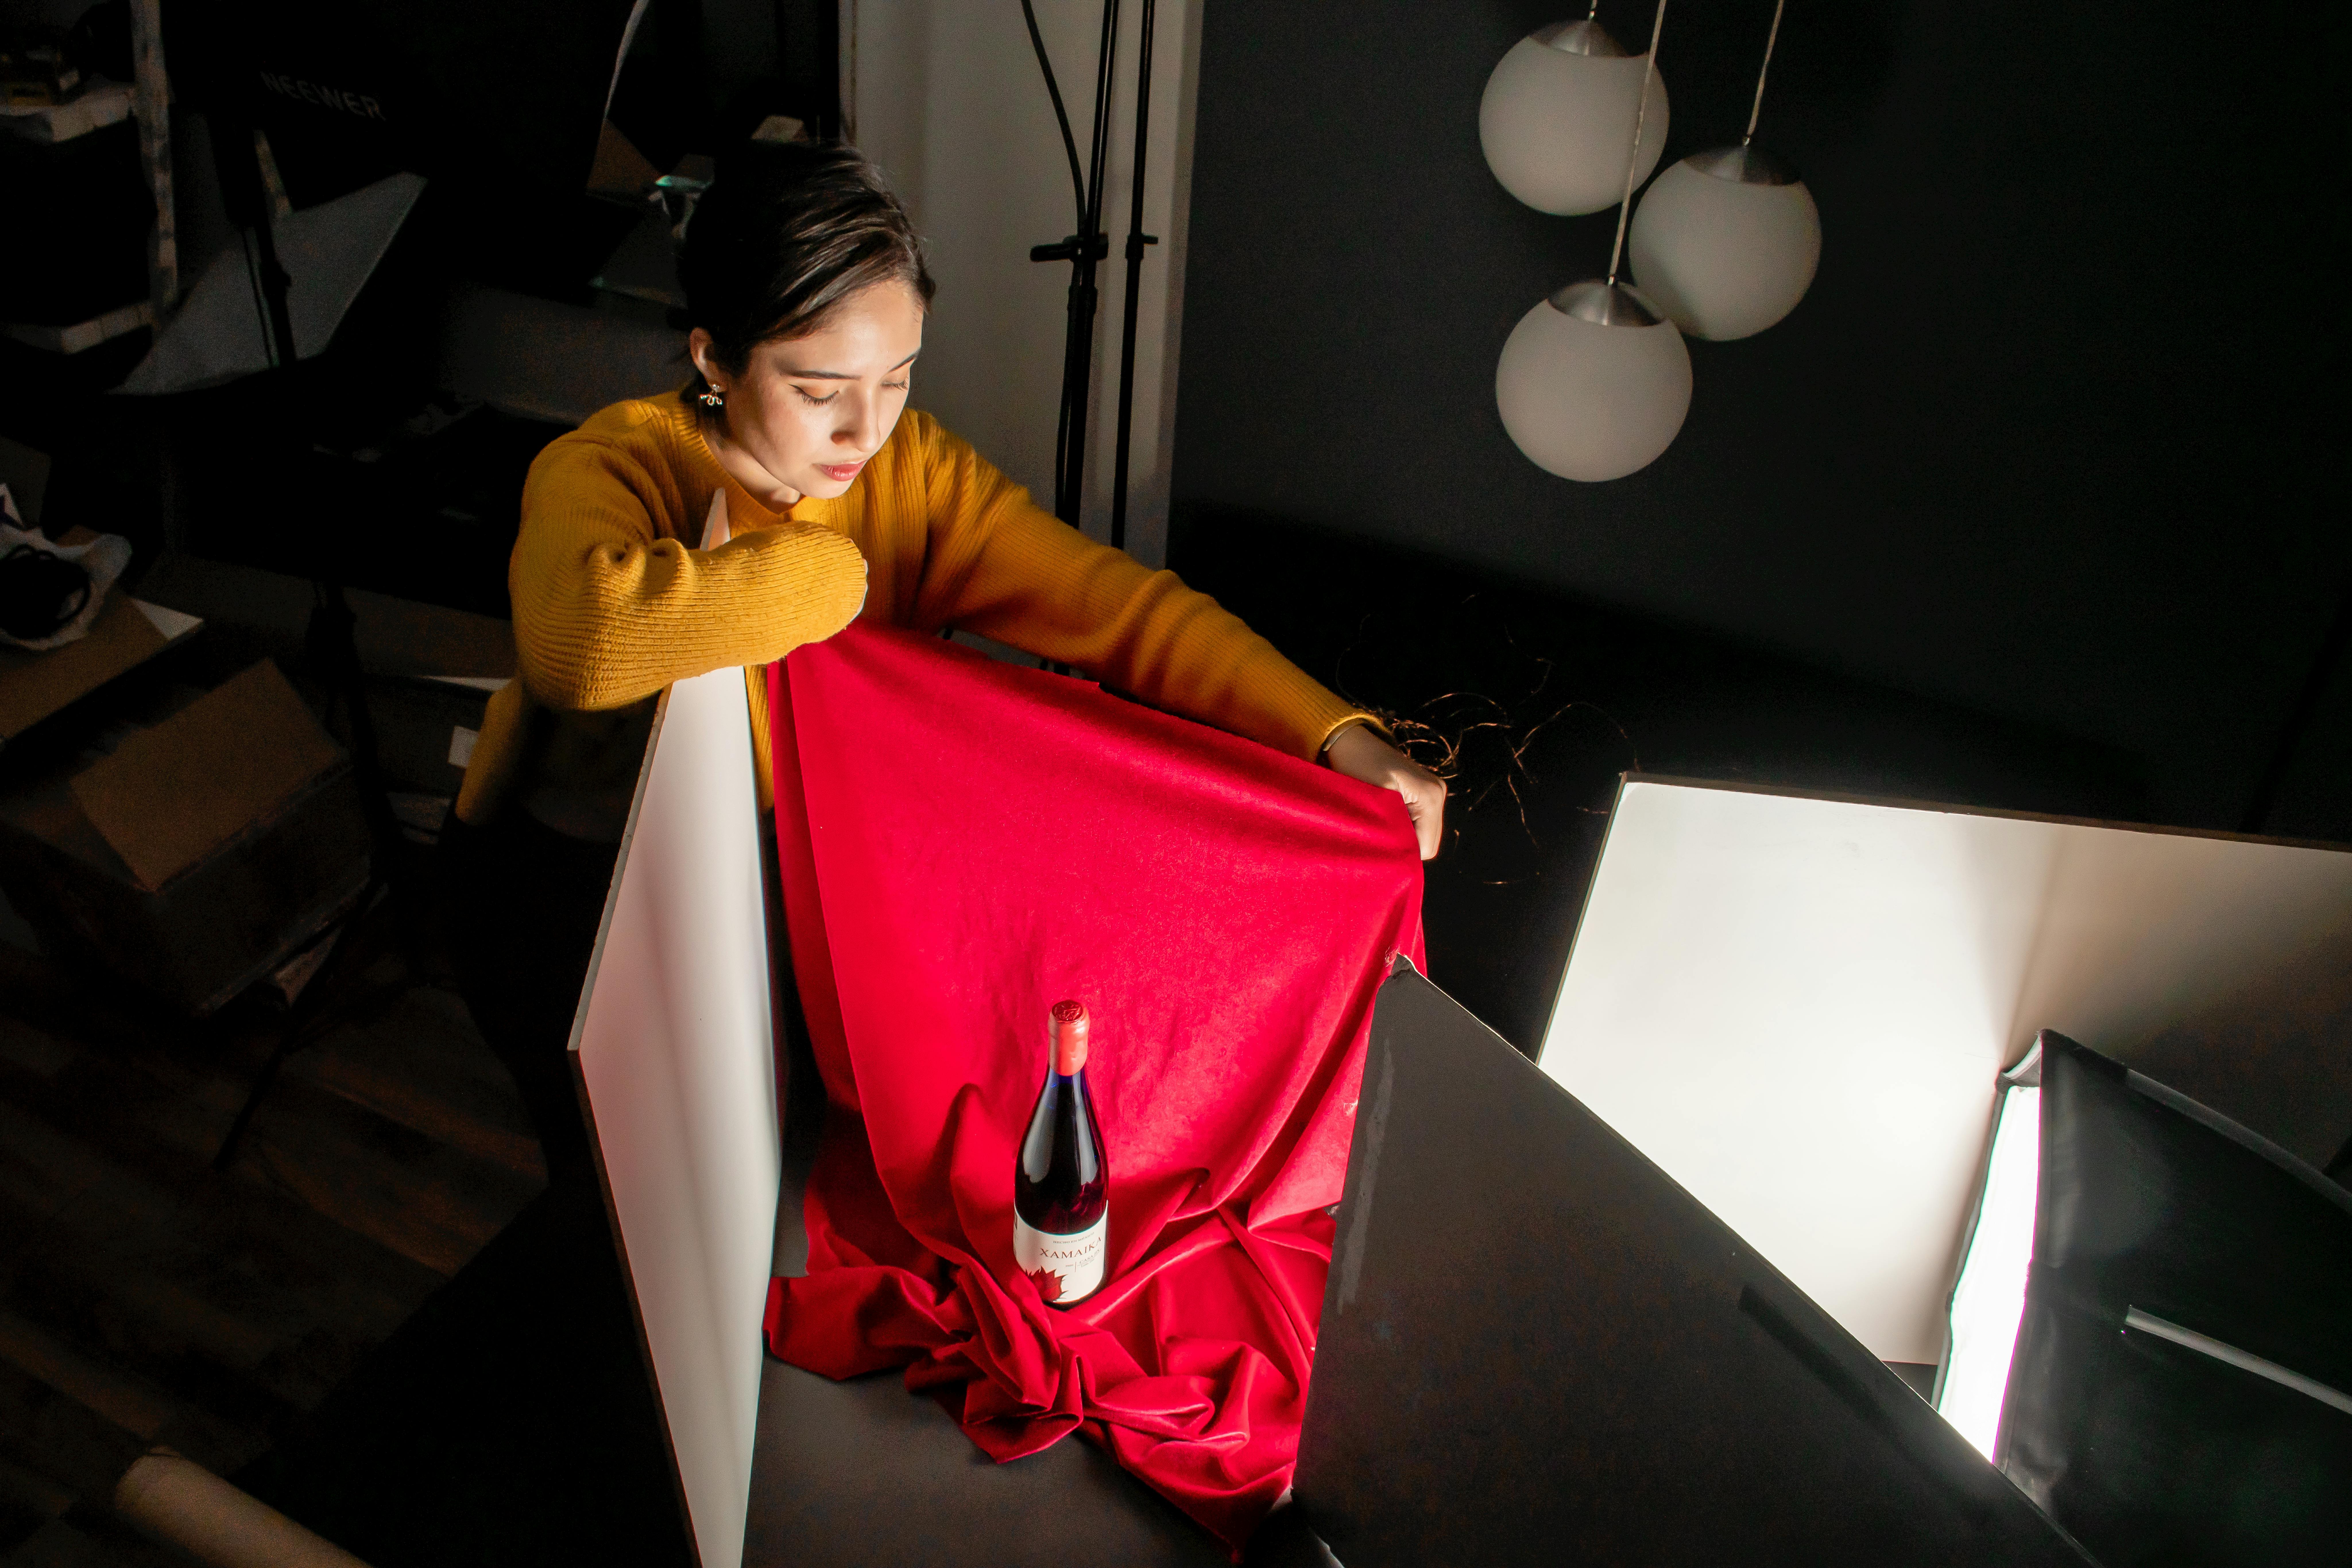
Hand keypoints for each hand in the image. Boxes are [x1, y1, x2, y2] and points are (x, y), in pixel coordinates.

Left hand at [1325, 723, 1446, 859]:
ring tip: (1380, 827)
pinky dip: (1403, 828)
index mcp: (1430, 796)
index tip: (1378, 849)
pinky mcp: (1424, 794)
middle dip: (1403, 847)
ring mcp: (1433, 793)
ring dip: (1402, 837)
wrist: (1352, 741)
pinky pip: (1419, 824)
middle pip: (1427, 844)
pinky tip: (1386, 819)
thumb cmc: (1357, 766)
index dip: (1402, 854)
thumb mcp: (1373, 801)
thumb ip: (1391, 831)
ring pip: (1423, 835)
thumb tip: (1400, 860)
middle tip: (1377, 840)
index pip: (1425, 847)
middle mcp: (1438, 794)